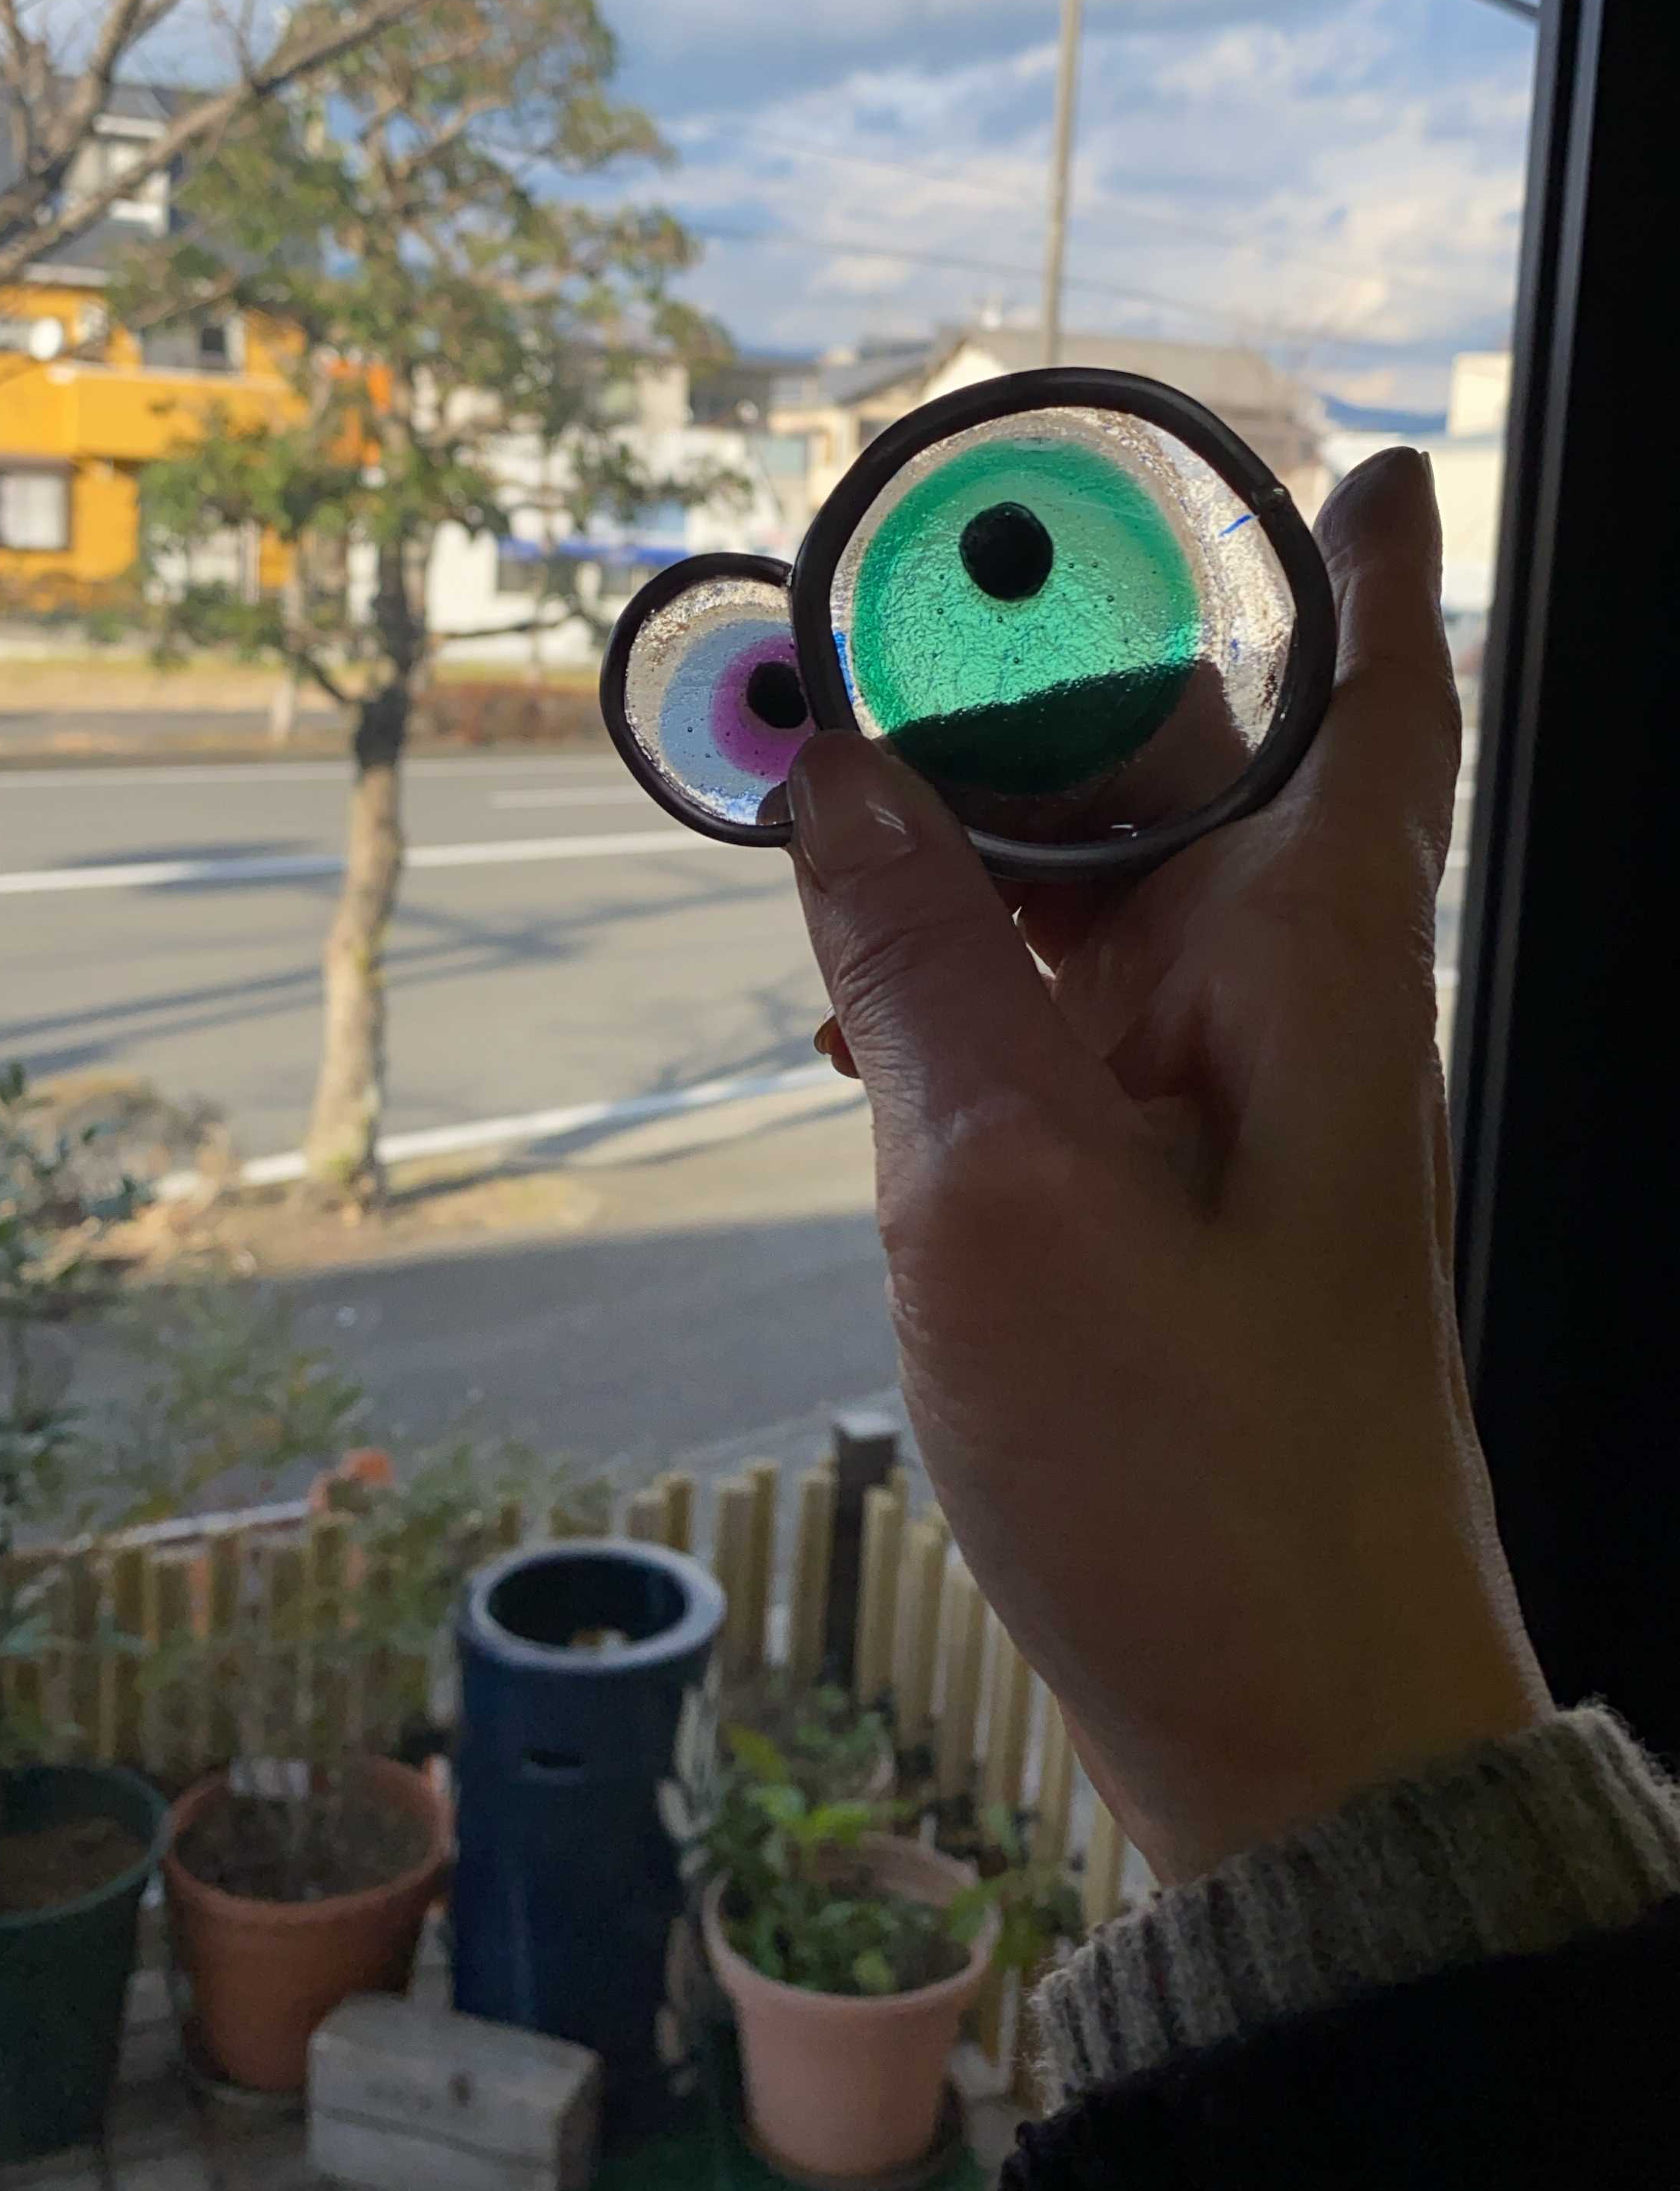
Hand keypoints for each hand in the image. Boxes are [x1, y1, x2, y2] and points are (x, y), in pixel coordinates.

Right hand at [786, 448, 1549, 1885]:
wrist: (1300, 1727)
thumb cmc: (1193, 1471)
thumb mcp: (1005, 1187)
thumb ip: (921, 958)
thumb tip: (837, 766)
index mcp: (1304, 966)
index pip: (1366, 711)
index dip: (1363, 579)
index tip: (1364, 464)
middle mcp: (1287, 1011)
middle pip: (1181, 779)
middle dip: (1039, 696)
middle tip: (868, 640)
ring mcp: (1235, 1111)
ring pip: (1103, 906)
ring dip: (974, 856)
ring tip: (823, 830)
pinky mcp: (1179, 1204)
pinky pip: (1073, 1030)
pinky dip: (971, 991)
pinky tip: (864, 1022)